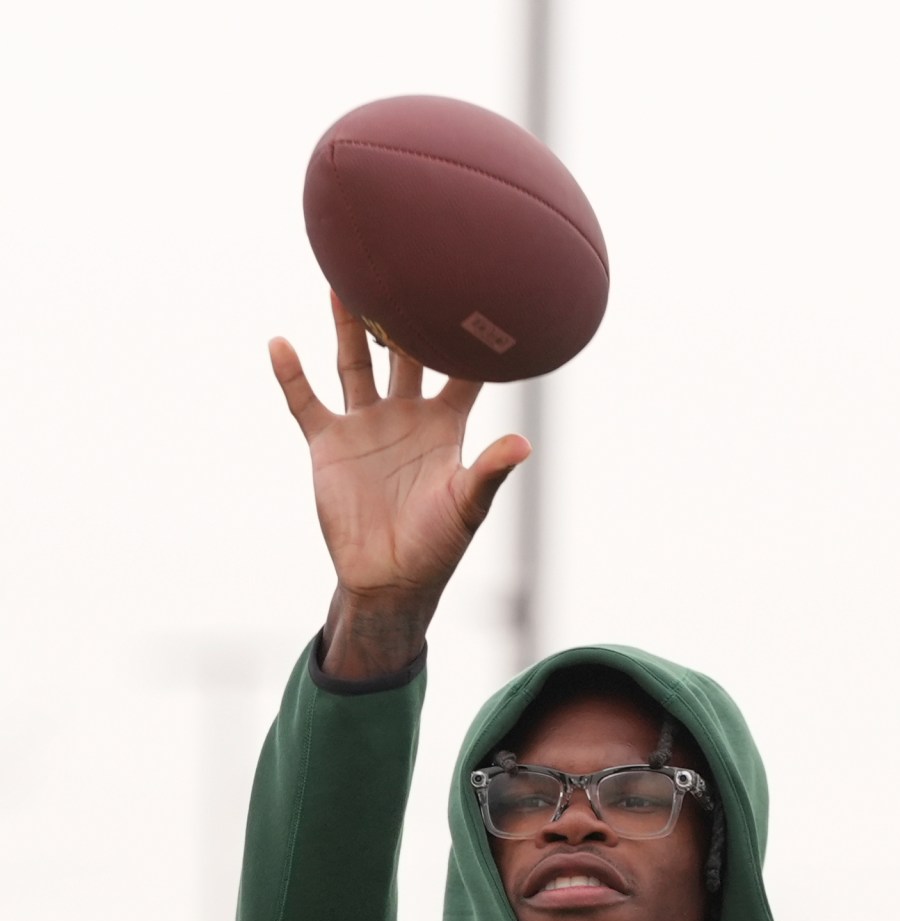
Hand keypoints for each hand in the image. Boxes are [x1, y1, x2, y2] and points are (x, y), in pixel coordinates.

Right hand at [270, 295, 529, 676]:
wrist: (389, 581)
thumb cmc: (436, 547)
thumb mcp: (467, 507)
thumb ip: (490, 472)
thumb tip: (523, 446)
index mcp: (444, 426)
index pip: (460, 372)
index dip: (469, 339)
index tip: (476, 293)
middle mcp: (405, 415)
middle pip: (404, 353)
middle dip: (403, 315)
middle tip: (402, 265)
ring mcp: (365, 426)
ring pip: (355, 363)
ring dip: (348, 327)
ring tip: (341, 281)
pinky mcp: (330, 444)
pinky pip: (306, 402)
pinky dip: (292, 375)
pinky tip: (280, 343)